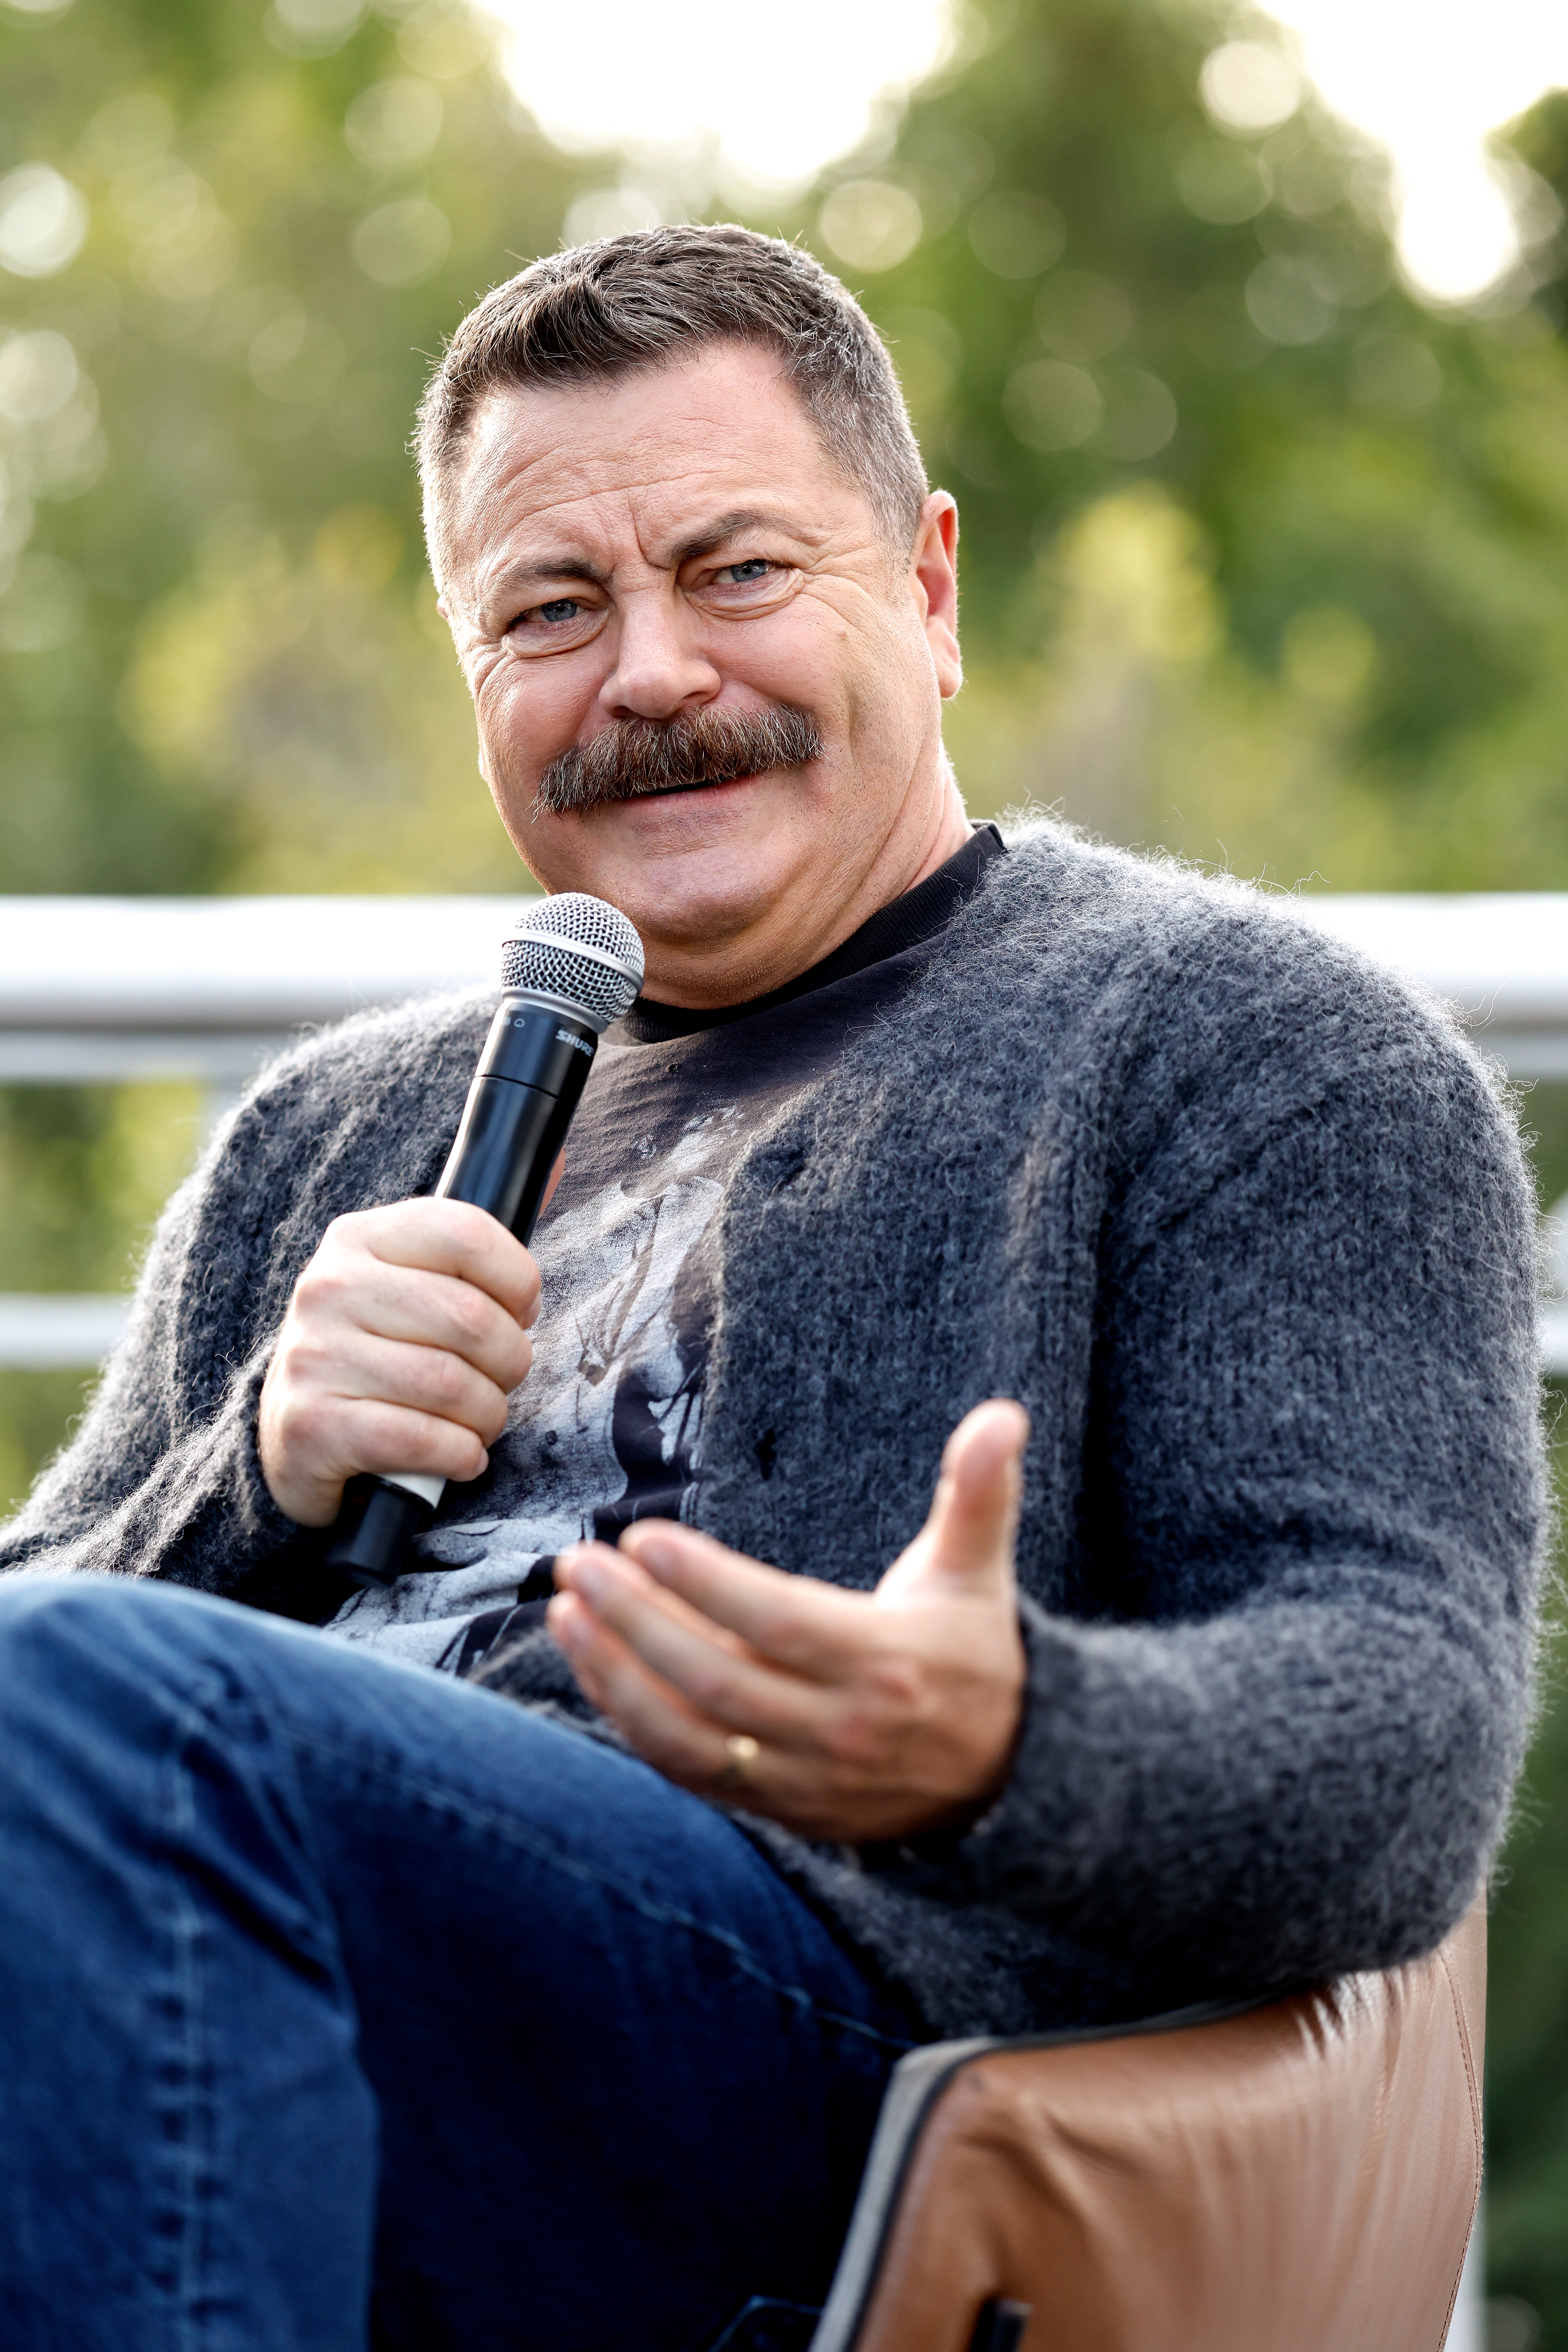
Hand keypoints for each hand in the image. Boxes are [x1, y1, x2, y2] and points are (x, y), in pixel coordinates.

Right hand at [258, 1197, 542, 1526]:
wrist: (298, 1438)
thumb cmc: (380, 1351)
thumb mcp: (416, 1281)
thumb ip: (478, 1237)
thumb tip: (557, 1159)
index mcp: (360, 1238)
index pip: (467, 1233)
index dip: (518, 1280)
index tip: (521, 1311)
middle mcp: (329, 1287)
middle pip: (470, 1319)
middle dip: (510, 1361)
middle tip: (502, 1379)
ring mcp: (313, 1356)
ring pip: (449, 1385)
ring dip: (487, 1414)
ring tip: (480, 1420)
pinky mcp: (311, 1425)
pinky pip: (419, 1438)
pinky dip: (459, 1454)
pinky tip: (460, 1455)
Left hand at [549, 1399, 1029, 1844]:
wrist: (1007, 1776)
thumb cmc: (976, 1653)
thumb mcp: (979, 1571)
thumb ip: (980, 1493)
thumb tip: (1002, 1415)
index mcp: (885, 1661)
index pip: (776, 1621)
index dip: (705, 1583)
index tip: (644, 1536)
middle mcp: (841, 1729)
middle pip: (716, 1681)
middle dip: (637, 1622)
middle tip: (578, 1562)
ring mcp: (804, 1777)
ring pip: (688, 1736)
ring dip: (617, 1675)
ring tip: (566, 1610)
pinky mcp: (779, 1806)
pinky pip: (689, 1770)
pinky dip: (633, 1721)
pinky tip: (594, 1664)